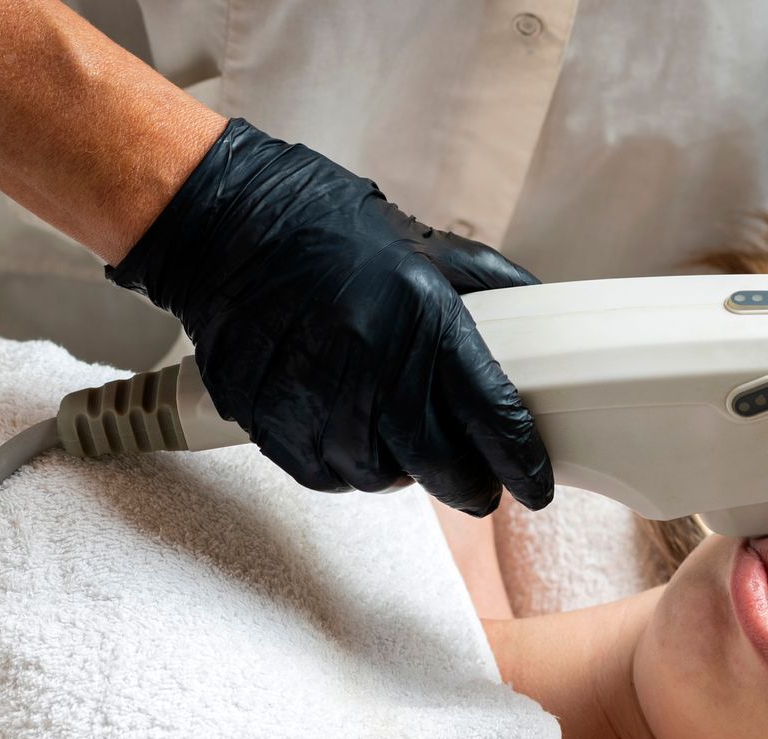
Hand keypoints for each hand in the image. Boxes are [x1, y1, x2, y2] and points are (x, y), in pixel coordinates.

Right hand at [106, 117, 551, 516]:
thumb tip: (544, 320)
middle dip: (471, 485)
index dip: (524, 465)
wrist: (222, 225)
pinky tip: (350, 429)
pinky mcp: (275, 424)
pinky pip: (330, 476)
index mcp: (424, 320)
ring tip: (400, 434)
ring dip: (404, 469)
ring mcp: (320, 402)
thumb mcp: (425, 245)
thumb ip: (491, 289)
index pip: (494, 419)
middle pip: (444, 468)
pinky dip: (349, 464)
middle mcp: (375, 368)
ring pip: (385, 478)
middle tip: (479, 482)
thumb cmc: (326, 228)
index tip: (536, 485)